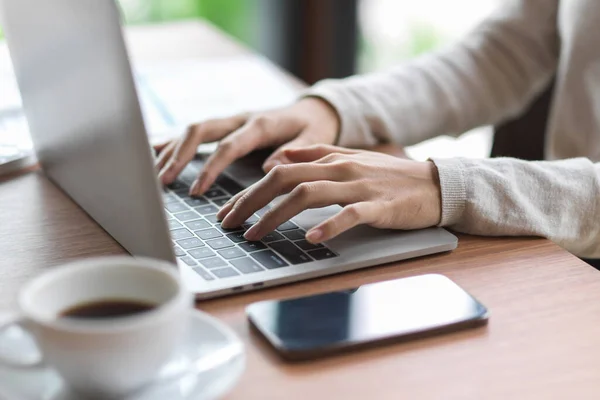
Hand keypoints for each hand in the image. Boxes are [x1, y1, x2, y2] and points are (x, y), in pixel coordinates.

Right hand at [154, 97, 339, 195]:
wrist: (313, 111)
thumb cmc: (313, 128)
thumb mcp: (315, 140)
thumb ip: (295, 153)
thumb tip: (271, 168)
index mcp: (259, 124)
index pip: (228, 146)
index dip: (210, 168)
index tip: (197, 190)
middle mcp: (240, 119)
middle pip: (201, 130)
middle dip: (179, 155)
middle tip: (163, 180)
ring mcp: (231, 121)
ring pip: (193, 129)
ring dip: (171, 149)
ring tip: (154, 173)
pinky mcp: (226, 126)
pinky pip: (196, 132)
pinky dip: (175, 140)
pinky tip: (154, 151)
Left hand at [216, 145, 441, 243]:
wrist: (435, 184)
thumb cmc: (390, 177)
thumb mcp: (351, 159)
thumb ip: (317, 153)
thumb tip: (283, 154)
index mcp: (330, 160)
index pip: (279, 170)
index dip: (249, 191)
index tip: (228, 212)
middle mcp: (339, 169)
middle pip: (285, 178)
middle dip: (251, 200)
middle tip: (229, 224)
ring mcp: (359, 186)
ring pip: (308, 193)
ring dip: (276, 214)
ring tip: (255, 234)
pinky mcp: (379, 206)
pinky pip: (350, 214)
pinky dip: (329, 225)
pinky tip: (312, 238)